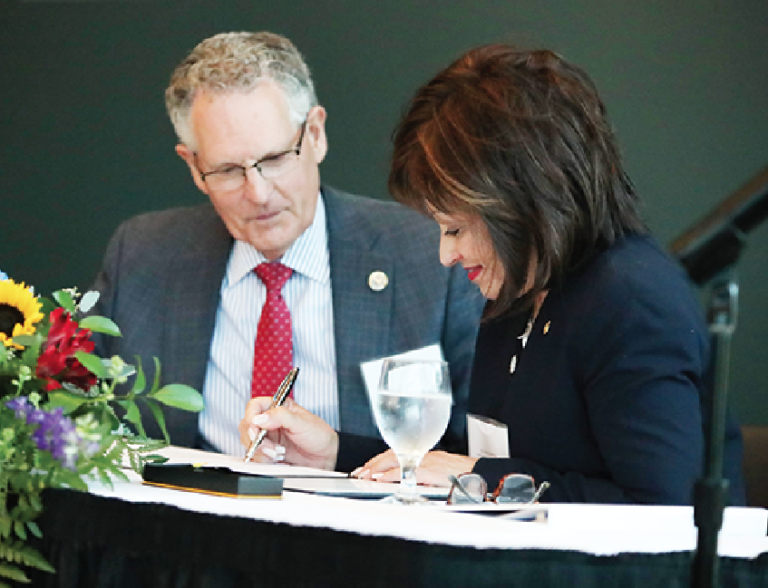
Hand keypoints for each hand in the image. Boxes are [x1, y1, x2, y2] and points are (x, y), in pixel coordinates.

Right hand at [239, 396, 338, 470]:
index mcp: (278, 408)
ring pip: (249, 442)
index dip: (251, 416)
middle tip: (270, 446)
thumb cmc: (318, 435)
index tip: (256, 428)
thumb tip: (259, 418)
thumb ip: (281, 417)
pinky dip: (263, 460)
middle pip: (247, 426)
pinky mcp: (268, 452)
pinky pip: (255, 456)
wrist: (326, 457)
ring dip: (261, 450)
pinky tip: (278, 459)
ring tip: (278, 453)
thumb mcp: (302, 423)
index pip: (254, 406)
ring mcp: (268, 437)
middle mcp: (270, 421)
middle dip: (255, 438)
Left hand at [352, 449, 478, 486]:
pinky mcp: (429, 469)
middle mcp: (423, 453)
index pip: (396, 453)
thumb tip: (404, 483)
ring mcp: (425, 460)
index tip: (367, 467)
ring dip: (377, 467)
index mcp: (423, 453)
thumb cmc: (463, 476)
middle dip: (373, 463)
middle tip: (359, 471)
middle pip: (392, 453)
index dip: (379, 460)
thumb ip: (421, 476)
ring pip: (395, 459)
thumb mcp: (437, 475)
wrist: (481, 475)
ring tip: (365, 474)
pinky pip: (406, 470)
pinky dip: (391, 474)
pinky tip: (381, 478)